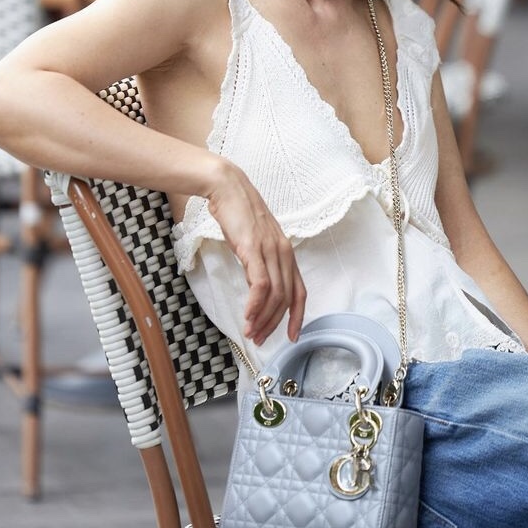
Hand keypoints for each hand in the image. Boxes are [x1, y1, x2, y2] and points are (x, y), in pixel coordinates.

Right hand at [207, 163, 305, 345]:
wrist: (227, 188)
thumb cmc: (239, 214)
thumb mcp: (253, 243)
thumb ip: (258, 265)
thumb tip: (256, 290)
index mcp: (286, 252)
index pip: (299, 291)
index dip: (298, 316)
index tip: (292, 336)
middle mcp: (283, 252)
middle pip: (287, 298)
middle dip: (275, 324)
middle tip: (261, 339)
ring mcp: (270, 250)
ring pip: (275, 294)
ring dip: (263, 318)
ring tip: (251, 332)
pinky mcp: (253, 248)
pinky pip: (260, 284)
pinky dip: (255, 304)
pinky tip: (248, 316)